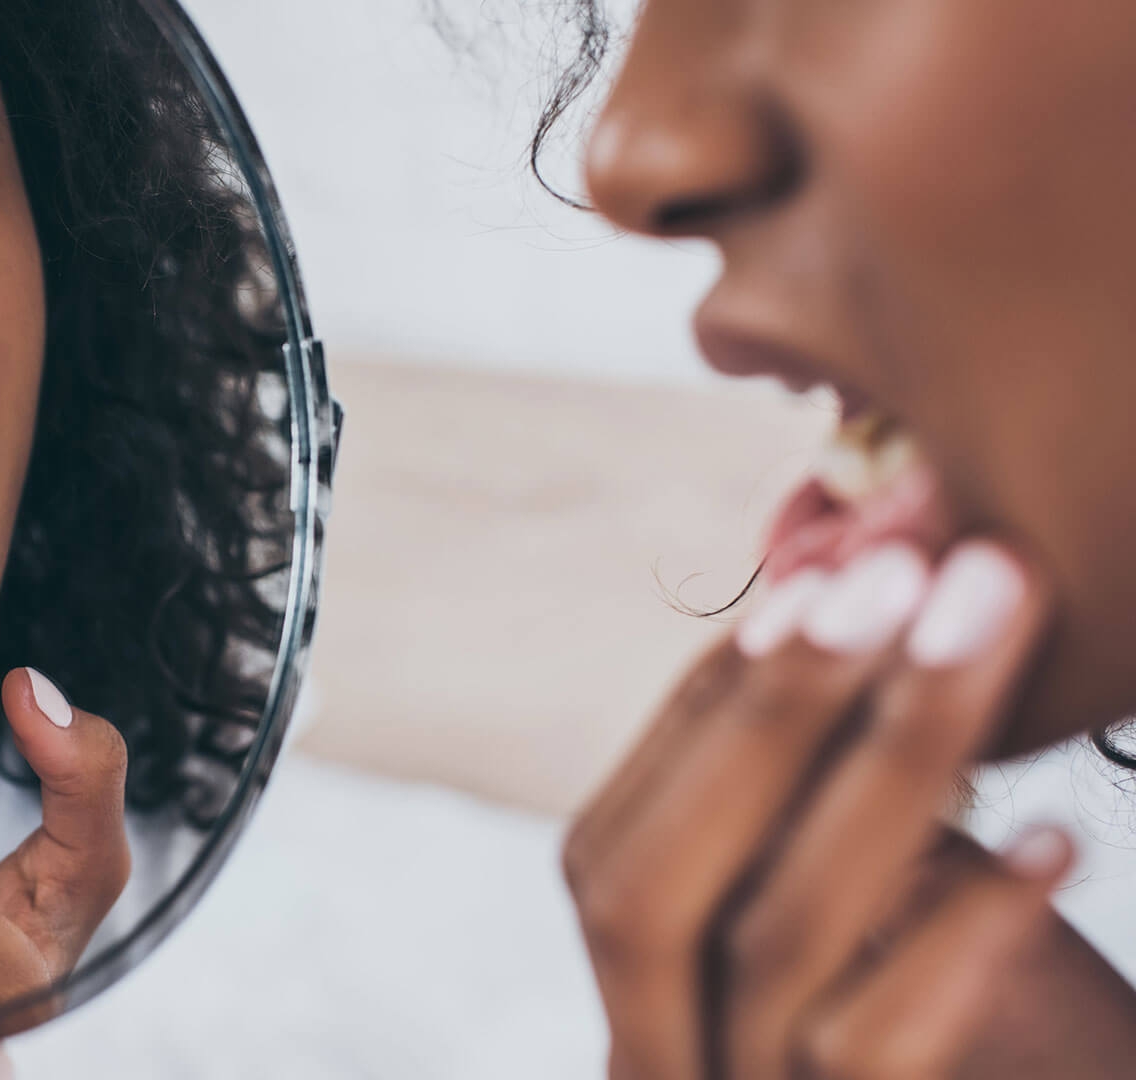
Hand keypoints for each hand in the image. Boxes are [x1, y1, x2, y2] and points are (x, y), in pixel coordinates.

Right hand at [564, 539, 1135, 1077]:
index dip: (710, 704)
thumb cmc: (983, 1056)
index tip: (818, 573)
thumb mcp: (870, 916)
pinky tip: (1052, 840)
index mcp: (636, 998)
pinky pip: (876, 1044)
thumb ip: (829, 795)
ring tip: (981, 626)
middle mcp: (652, 1064)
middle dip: (768, 711)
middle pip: (651, 882)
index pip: (618, 839)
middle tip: (895, 569)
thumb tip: (844, 565)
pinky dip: (967, 930)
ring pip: (777, 937)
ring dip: (889, 762)